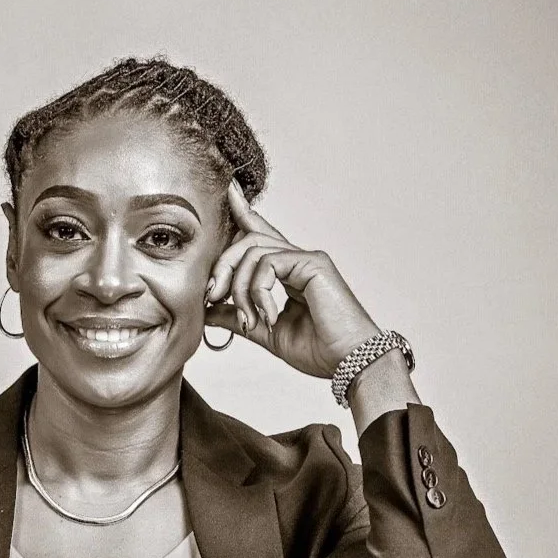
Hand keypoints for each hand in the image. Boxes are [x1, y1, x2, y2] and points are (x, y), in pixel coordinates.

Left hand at [205, 179, 382, 378]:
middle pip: (249, 240)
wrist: (348, 362)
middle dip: (222, 266)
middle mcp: (299, 260)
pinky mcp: (312, 264)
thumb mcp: (267, 333)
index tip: (228, 194)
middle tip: (211, 296)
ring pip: (253, 251)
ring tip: (248, 319)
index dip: (244, 214)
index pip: (262, 236)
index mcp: (291, 273)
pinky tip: (267, 316)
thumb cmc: (321, 351)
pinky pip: (268, 264)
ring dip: (239, 287)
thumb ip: (239, 318)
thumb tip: (209, 312)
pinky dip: (258, 292)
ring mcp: (307, 259)